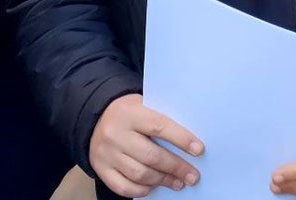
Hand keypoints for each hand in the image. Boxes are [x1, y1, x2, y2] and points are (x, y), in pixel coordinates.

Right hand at [89, 94, 203, 196]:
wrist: (96, 118)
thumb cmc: (129, 113)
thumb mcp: (143, 105)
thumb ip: (161, 119)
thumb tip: (190, 142)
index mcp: (129, 113)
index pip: (159, 126)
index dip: (181, 139)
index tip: (199, 150)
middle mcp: (115, 133)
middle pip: (151, 155)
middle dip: (176, 167)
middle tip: (193, 176)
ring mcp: (106, 153)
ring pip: (140, 174)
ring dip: (163, 180)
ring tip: (178, 182)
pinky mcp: (101, 169)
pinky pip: (124, 187)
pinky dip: (143, 190)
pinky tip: (155, 186)